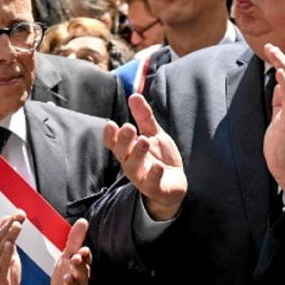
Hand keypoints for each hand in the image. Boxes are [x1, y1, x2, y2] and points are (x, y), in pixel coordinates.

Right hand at [0, 211, 24, 284]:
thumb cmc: (1, 278)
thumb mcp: (7, 257)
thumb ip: (8, 239)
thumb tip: (9, 220)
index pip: (1, 234)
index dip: (9, 222)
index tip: (19, 211)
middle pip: (0, 239)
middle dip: (10, 225)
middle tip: (19, 214)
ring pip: (0, 249)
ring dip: (8, 236)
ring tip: (16, 225)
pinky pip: (1, 265)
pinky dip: (5, 255)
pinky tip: (10, 246)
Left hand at [48, 219, 91, 284]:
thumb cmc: (68, 277)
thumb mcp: (68, 257)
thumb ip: (75, 240)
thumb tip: (83, 221)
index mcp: (81, 268)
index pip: (86, 261)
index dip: (85, 256)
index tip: (82, 250)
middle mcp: (80, 281)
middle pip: (83, 274)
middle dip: (80, 267)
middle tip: (75, 259)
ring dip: (73, 283)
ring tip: (68, 277)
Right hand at [103, 94, 186, 220]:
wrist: (174, 184)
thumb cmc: (159, 157)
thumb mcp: (154, 134)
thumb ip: (144, 117)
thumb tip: (134, 95)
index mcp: (129, 150)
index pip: (115, 143)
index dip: (111, 135)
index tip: (110, 123)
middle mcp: (131, 163)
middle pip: (122, 153)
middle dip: (124, 140)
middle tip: (129, 127)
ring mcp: (142, 177)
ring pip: (134, 167)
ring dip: (137, 153)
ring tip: (144, 140)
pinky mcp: (155, 188)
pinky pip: (151, 183)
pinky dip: (153, 175)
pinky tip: (157, 166)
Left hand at [262, 43, 284, 201]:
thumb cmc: (283, 145)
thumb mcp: (279, 118)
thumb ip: (280, 102)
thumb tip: (278, 85)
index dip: (281, 63)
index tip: (271, 50)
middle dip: (281, 60)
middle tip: (270, 46)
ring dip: (283, 66)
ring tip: (274, 53)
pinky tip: (280, 73)